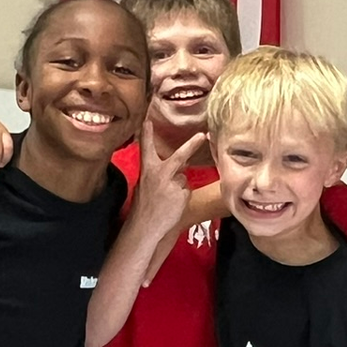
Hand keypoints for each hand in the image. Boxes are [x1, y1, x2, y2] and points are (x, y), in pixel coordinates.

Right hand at [135, 123, 207, 239]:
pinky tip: (172, 205)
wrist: (145, 226)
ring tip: (167, 200)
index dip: (147, 134)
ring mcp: (172, 185)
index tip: (147, 120)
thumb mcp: (145, 184)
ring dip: (179, 187)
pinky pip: (186, 191)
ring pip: (183, 179)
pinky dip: (181, 197)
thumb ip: (159, 173)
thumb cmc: (144, 205)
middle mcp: (160, 175)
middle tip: (202, 135)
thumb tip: (180, 168)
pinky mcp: (182, 195)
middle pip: (179, 157)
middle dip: (192, 145)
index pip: (146, 148)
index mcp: (147, 170)